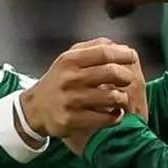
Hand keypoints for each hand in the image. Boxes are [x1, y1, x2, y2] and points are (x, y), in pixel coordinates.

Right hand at [17, 39, 138, 139]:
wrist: (35, 108)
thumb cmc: (60, 79)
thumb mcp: (70, 58)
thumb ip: (95, 48)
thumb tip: (122, 47)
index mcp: (70, 60)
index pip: (104, 53)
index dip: (122, 54)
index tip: (132, 57)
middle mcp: (69, 79)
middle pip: (110, 72)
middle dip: (126, 75)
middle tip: (129, 79)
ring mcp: (70, 100)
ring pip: (111, 97)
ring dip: (122, 98)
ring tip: (122, 98)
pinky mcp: (71, 120)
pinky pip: (104, 118)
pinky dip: (115, 116)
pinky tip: (115, 114)